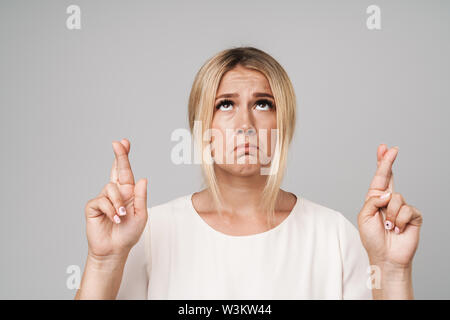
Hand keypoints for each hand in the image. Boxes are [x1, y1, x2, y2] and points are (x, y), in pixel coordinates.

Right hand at [84, 138, 147, 259]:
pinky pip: (101, 201)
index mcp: (128, 192)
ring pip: (111, 188)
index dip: (124, 157)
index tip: (123, 142)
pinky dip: (109, 210)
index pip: (126, 172)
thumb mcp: (140, 215)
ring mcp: (103, 198)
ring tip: (121, 215)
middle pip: (116, 169)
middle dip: (119, 156)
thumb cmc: (129, 233)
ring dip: (118, 202)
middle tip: (118, 143)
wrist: (114, 249)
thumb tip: (143, 179)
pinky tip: (113, 219)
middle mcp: (115, 192)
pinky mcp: (93, 207)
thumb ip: (141, 197)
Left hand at [358, 144, 422, 268]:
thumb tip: (388, 193)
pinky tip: (397, 229)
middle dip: (389, 162)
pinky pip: (406, 210)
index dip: (381, 163)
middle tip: (392, 149)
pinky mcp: (413, 215)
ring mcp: (402, 207)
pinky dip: (398, 221)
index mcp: (375, 199)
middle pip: (390, 177)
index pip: (379, 178)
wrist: (386, 256)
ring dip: (389, 215)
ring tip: (388, 227)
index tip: (384, 148)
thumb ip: (372, 201)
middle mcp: (388, 200)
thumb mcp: (364, 217)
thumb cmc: (372, 238)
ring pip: (396, 198)